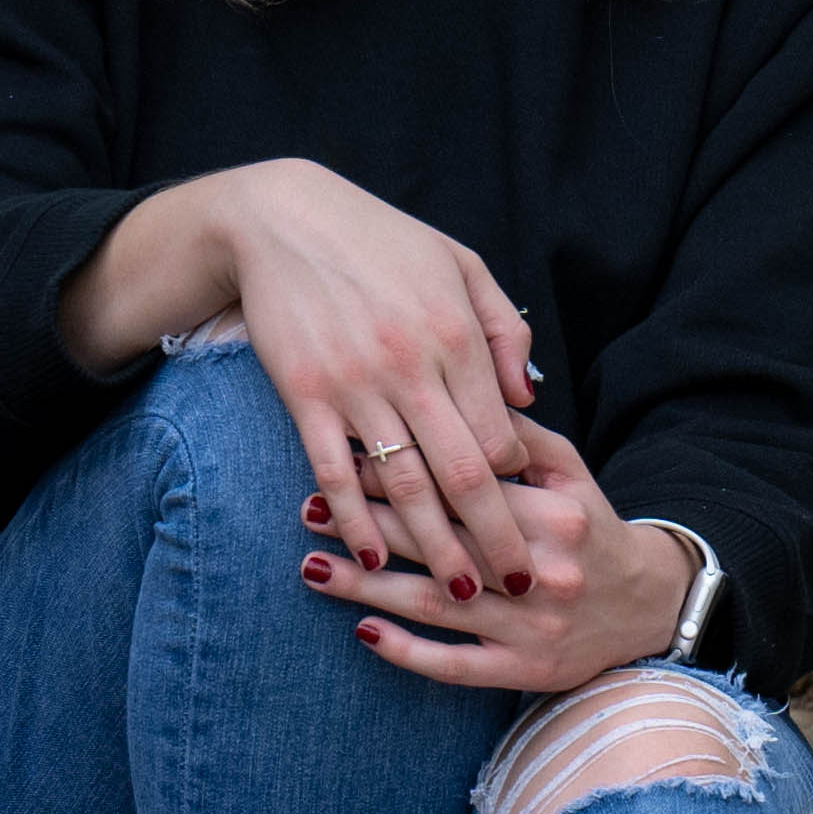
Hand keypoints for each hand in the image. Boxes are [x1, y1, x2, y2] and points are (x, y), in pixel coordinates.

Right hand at [198, 164, 567, 603]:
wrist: (282, 219)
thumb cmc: (381, 240)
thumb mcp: (460, 264)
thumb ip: (501, 330)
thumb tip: (528, 399)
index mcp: (456, 335)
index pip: (501, 434)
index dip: (519, 485)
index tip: (530, 517)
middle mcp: (412, 366)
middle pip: (465, 475)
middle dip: (496, 540)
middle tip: (519, 587)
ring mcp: (356, 386)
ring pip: (405, 487)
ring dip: (435, 549)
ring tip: (459, 594)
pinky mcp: (305, 396)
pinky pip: (335, 473)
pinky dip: (355, 522)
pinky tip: (373, 558)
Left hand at [313, 414, 690, 692]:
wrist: (649, 605)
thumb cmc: (593, 528)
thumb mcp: (571, 472)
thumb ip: (517, 438)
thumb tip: (456, 397)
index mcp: (554, 516)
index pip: (461, 490)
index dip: (399, 475)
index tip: (346, 459)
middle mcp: (542, 572)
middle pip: (440, 544)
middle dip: (368, 525)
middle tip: (307, 508)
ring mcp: (533, 627)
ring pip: (438, 604)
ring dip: (368, 587)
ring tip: (312, 567)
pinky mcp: (525, 670)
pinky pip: (457, 665)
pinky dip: (408, 652)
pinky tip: (362, 634)